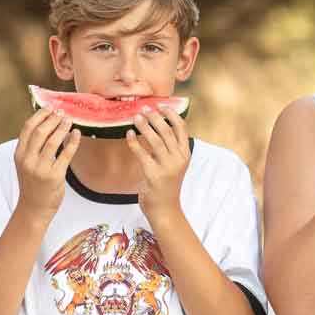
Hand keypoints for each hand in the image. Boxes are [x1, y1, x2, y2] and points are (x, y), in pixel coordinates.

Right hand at [14, 108, 80, 215]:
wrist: (34, 208)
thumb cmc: (33, 184)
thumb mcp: (26, 164)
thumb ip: (31, 147)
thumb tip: (45, 125)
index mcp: (19, 154)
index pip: (27, 129)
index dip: (39, 115)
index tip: (49, 108)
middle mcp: (28, 160)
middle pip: (40, 132)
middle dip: (52, 119)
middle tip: (62, 112)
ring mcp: (40, 168)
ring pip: (52, 141)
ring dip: (62, 127)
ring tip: (69, 120)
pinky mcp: (54, 176)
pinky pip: (65, 154)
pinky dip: (72, 142)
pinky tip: (77, 134)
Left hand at [126, 101, 190, 222]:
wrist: (164, 209)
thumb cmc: (166, 184)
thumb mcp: (174, 164)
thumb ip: (169, 148)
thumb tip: (157, 126)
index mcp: (185, 154)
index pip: (181, 128)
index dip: (172, 114)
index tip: (161, 106)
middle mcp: (178, 159)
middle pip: (168, 131)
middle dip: (155, 117)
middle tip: (144, 109)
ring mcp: (167, 167)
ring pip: (156, 140)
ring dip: (145, 126)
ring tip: (135, 117)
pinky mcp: (153, 175)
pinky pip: (142, 154)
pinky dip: (134, 142)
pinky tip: (129, 134)